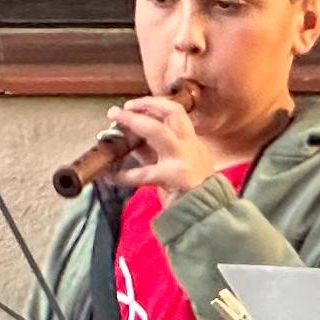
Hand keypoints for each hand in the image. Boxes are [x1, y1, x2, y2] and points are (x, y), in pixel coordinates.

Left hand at [100, 93, 226, 200]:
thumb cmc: (189, 192)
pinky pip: (145, 173)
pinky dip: (126, 175)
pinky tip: (113, 176)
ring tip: (115, 122)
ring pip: (158, 132)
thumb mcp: (172, 165)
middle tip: (120, 109)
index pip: (175, 113)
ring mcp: (183, 160)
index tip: (132, 104)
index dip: (153, 104)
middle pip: (172, 113)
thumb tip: (128, 138)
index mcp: (190, 142)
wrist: (207, 215)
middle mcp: (189, 146)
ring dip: (133, 123)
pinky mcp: (175, 178)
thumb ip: (151, 151)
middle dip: (145, 105)